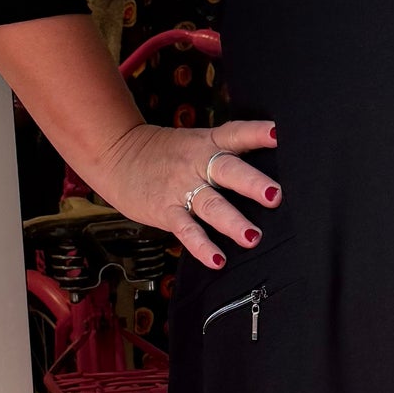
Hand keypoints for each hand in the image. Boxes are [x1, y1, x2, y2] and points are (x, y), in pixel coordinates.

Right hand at [90, 116, 280, 267]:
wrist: (116, 154)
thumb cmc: (164, 152)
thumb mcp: (195, 142)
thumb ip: (225, 152)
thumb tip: (265, 171)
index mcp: (208, 143)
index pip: (236, 134)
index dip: (257, 133)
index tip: (278, 133)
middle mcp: (197, 164)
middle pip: (227, 171)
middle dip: (252, 183)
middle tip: (275, 196)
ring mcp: (181, 188)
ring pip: (211, 204)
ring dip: (232, 221)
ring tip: (253, 237)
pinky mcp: (166, 210)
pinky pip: (186, 230)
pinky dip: (201, 246)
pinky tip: (217, 260)